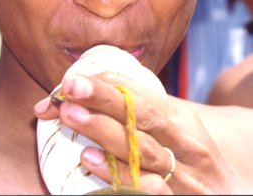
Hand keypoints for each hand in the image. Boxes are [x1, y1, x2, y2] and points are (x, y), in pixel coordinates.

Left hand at [34, 73, 243, 193]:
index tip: (75, 79)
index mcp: (180, 118)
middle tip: (71, 87)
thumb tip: (91, 94)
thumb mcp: (177, 128)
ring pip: (140, 151)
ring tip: (71, 116)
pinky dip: (118, 175)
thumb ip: (141, 113)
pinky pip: (146, 189)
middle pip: (141, 116)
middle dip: (104, 99)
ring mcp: (183, 176)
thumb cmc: (193, 158)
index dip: (107, 85)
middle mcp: (184, 143)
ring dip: (103, 131)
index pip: (141, 94)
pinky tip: (90, 162)